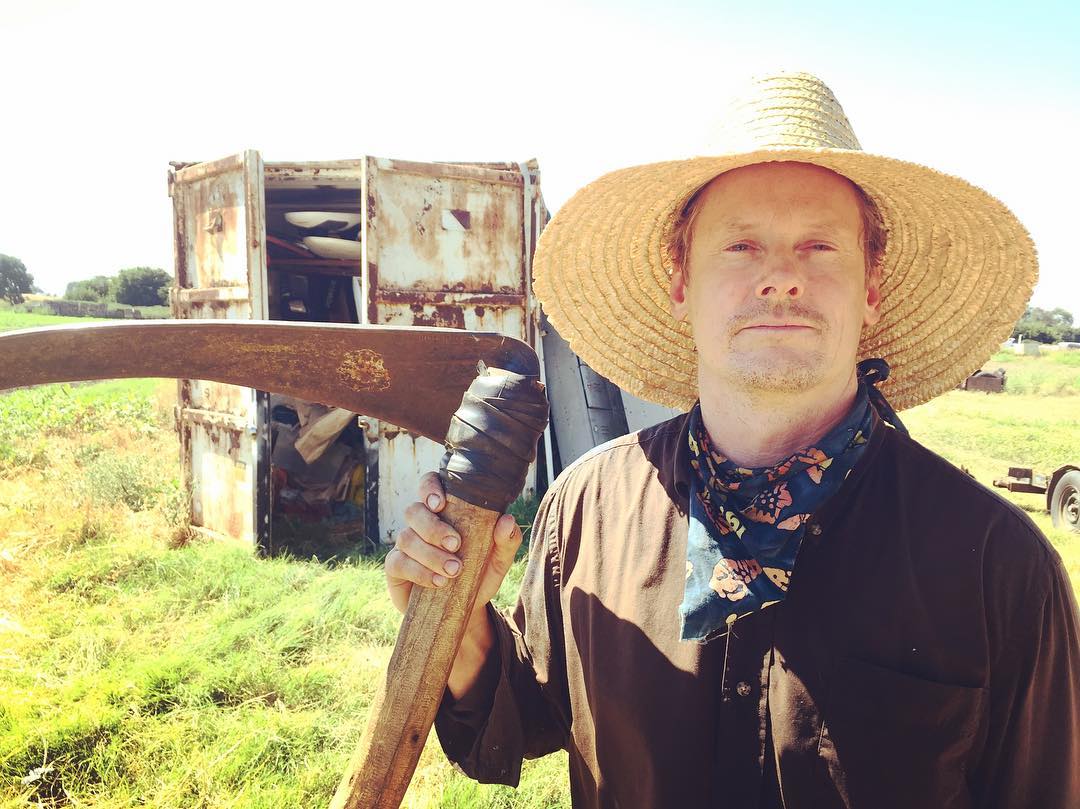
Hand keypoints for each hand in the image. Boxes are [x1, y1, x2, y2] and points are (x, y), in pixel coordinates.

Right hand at [384, 471, 523, 617]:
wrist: (461, 610)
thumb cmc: (478, 576)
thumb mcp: (498, 561)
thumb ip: (506, 541)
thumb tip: (507, 521)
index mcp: (444, 512)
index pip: (428, 484)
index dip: (429, 488)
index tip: (440, 503)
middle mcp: (420, 524)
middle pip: (413, 510)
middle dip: (433, 527)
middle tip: (456, 544)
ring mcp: (405, 546)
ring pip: (406, 537)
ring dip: (430, 554)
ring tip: (453, 571)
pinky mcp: (395, 568)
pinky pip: (398, 562)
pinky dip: (419, 572)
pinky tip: (438, 582)